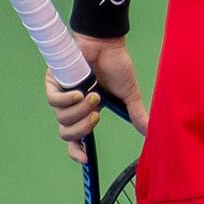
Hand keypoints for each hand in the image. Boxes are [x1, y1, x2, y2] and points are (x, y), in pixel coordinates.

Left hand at [45, 34, 142, 158]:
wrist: (107, 44)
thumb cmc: (116, 65)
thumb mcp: (129, 94)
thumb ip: (136, 114)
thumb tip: (149, 131)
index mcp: (86, 113)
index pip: (76, 139)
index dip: (77, 152)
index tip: (85, 159)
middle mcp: (72, 106)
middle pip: (66, 133)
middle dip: (82, 129)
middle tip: (97, 117)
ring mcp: (61, 94)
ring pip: (61, 117)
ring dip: (80, 110)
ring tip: (94, 95)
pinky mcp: (53, 82)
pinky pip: (53, 101)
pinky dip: (67, 100)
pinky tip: (79, 93)